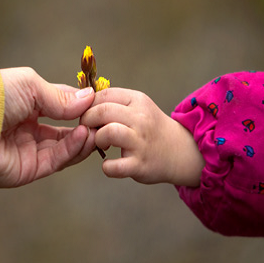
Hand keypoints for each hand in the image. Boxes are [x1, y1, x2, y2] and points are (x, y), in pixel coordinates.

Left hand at [0, 67, 95, 187]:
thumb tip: (90, 97)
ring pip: (64, 147)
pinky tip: (83, 136)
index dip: (80, 106)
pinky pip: (57, 160)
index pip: (61, 106)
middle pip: (64, 131)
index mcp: (27, 105)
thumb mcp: (32, 86)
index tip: (100, 104)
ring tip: (96, 130)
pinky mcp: (29, 169)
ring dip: (83, 138)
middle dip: (84, 125)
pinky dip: (73, 148)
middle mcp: (29, 128)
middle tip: (102, 121)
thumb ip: (62, 97)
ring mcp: (29, 149)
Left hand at [81, 88, 203, 185]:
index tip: (87, 115)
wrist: (180, 152)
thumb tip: (83, 103)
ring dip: (96, 139)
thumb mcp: (138, 106)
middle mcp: (140, 118)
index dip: (87, 105)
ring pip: (107, 133)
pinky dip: (107, 167)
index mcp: (137, 100)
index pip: (103, 95)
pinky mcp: (140, 164)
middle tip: (89, 130)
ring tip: (102, 144)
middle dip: (87, 121)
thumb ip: (113, 103)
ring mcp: (140, 142)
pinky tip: (110, 164)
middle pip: (101, 111)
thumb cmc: (150, 128)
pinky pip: (113, 166)